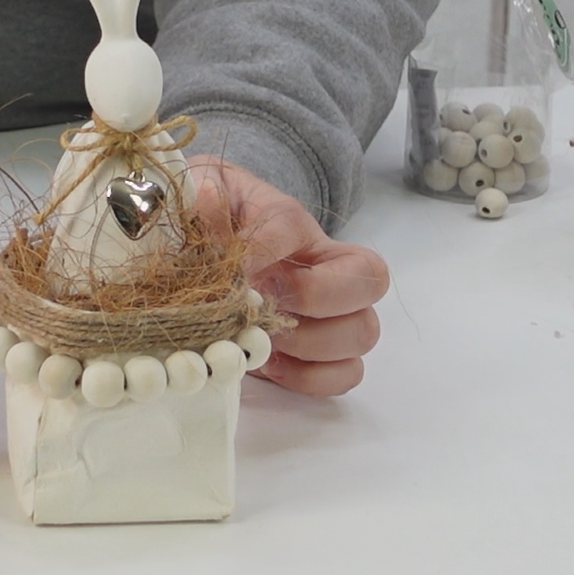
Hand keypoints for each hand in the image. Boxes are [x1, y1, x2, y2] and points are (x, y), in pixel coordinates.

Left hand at [187, 155, 388, 395]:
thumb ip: (204, 196)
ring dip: (310, 343)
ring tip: (264, 341)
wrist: (220, 253)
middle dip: (314, 296)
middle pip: (369, 279)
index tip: (231, 271)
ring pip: (362, 332)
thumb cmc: (216, 224)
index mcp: (293, 223)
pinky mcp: (324, 356)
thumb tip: (205, 204)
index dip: (263, 249)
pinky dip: (309, 377)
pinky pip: (345, 374)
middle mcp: (328, 266)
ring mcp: (335, 314)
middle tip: (263, 307)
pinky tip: (269, 366)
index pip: (293, 225)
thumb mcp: (204, 196)